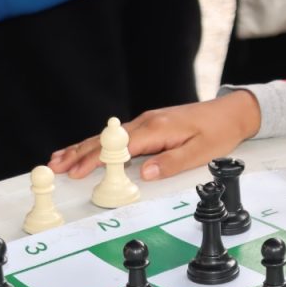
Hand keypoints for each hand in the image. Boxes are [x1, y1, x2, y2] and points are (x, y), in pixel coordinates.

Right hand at [48, 90, 261, 181]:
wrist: (232, 112)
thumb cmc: (219, 132)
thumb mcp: (201, 152)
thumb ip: (172, 163)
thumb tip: (146, 174)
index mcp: (157, 130)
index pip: (118, 148)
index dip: (95, 161)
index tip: (76, 172)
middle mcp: (147, 122)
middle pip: (105, 140)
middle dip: (77, 154)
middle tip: (53, 167)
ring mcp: (146, 122)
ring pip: (107, 137)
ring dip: (81, 148)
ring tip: (58, 159)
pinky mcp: (150, 124)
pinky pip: (116, 136)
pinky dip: (96, 143)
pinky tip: (84, 148)